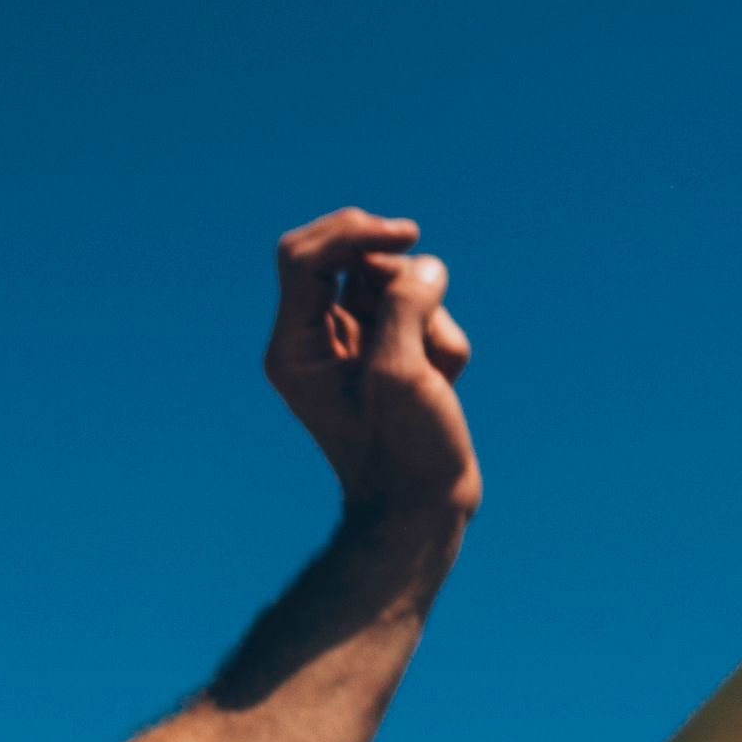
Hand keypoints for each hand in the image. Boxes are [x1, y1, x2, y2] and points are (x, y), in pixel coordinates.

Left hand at [264, 207, 480, 537]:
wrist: (425, 508)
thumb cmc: (404, 452)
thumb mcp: (401, 375)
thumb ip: (405, 308)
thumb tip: (425, 265)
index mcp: (294, 347)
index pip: (304, 258)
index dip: (353, 234)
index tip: (405, 234)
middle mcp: (316, 340)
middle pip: (347, 258)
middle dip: (397, 278)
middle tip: (427, 299)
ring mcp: (354, 344)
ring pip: (392, 283)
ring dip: (430, 317)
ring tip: (439, 372)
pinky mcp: (389, 352)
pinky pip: (421, 313)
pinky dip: (442, 339)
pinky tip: (446, 383)